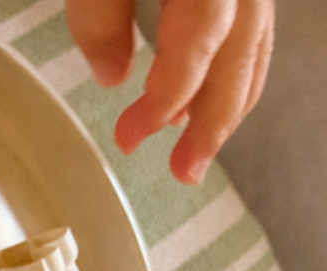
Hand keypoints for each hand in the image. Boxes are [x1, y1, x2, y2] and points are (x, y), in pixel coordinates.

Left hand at [66, 0, 274, 183]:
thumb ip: (101, 15)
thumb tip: (110, 75)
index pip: (200, 45)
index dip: (167, 98)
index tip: (130, 138)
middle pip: (240, 54)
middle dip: (213, 121)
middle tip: (186, 172)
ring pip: (253, 43)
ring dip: (224, 101)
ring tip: (192, 145)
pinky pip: (247, 27)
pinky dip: (227, 67)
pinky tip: (197, 94)